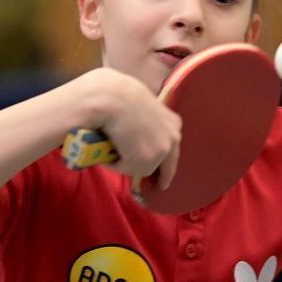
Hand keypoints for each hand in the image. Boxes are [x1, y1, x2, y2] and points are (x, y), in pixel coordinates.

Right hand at [82, 69, 181, 187]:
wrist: (110, 97)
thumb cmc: (118, 96)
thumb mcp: (140, 108)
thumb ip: (145, 125)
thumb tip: (136, 141)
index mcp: (173, 122)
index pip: (171, 147)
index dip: (165, 159)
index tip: (163, 172)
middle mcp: (174, 136)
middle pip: (168, 165)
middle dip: (163, 176)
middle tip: (159, 186)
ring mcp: (162, 150)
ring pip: (143, 167)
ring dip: (130, 164)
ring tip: (114, 151)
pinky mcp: (147, 161)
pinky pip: (127, 170)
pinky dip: (116, 164)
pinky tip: (107, 149)